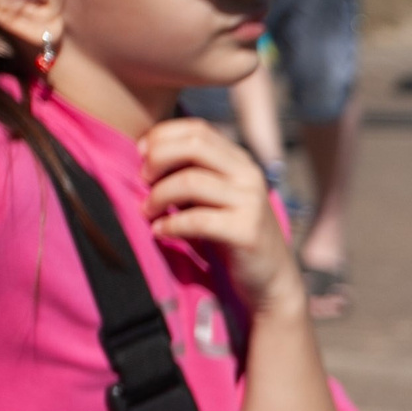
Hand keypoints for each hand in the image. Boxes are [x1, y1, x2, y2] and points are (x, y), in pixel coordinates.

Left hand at [140, 118, 301, 316]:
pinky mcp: (247, 232)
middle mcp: (249, 176)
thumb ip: (193, 175)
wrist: (270, 280)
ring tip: (148, 211)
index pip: (197, 130)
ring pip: (191, 181)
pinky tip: (160, 232)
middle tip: (142, 181)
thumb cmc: (232, 238)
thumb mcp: (216, 198)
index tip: (141, 155)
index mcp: (240, 162)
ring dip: (159, 196)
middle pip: (194, 146)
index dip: (162, 136)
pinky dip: (170, 225)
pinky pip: (197, 220)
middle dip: (158, 159)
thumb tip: (146, 157)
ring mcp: (251, 203)